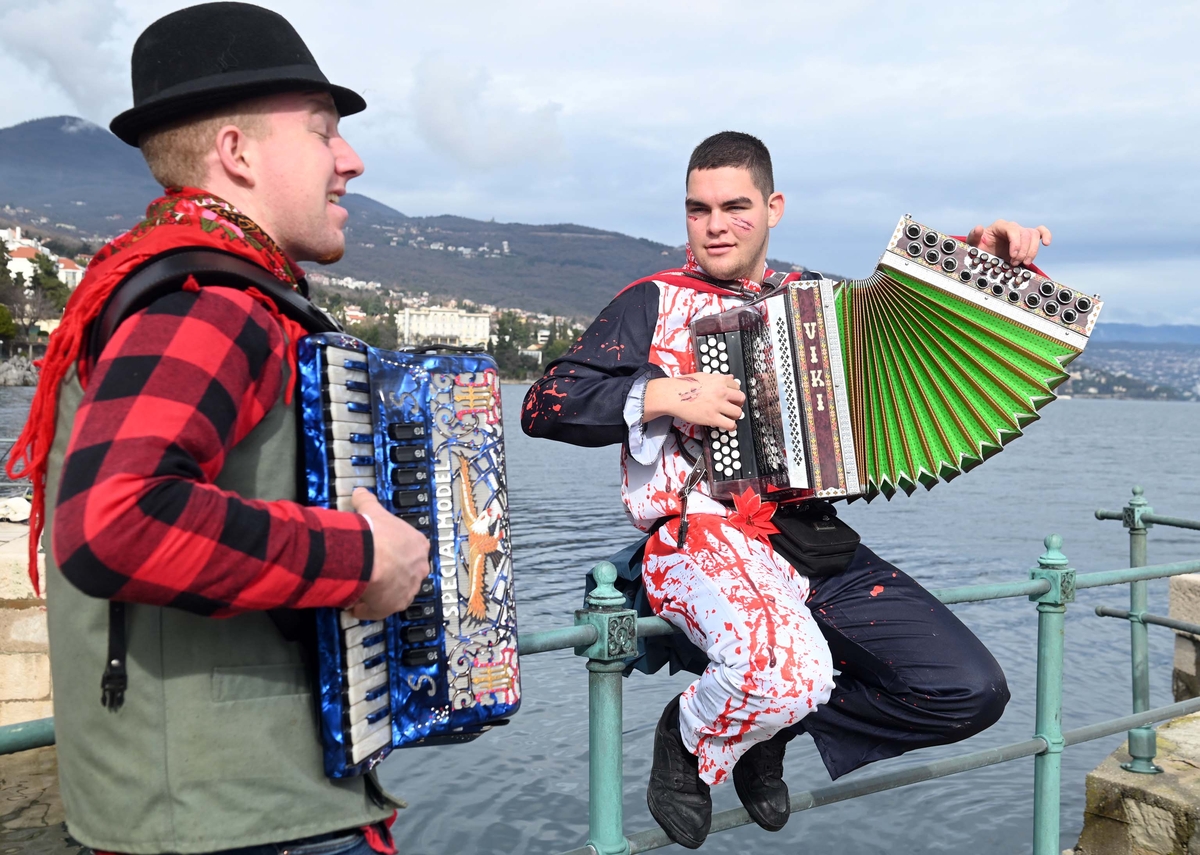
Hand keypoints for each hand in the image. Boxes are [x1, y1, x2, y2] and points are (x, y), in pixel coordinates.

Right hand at [348, 487, 430, 619]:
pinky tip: (356, 605)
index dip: (395, 552)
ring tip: (362, 589)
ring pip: (395, 592)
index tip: (382, 553)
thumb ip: (366, 500)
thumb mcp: (372, 510)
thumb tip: (359, 492)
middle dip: (391, 573)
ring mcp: (410, 588)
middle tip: (372, 572)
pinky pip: (381, 610)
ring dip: (381, 592)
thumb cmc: (374, 533)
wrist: (369, 558)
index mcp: (418, 544)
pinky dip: (368, 609)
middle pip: (406, 572)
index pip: (411, 549)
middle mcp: (419, 568)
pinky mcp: (396, 605)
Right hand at [644, 372, 745, 429]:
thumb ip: (718, 378)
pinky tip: (727, 425)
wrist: (672, 395)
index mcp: (719, 380)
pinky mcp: (712, 417)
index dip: (734, 392)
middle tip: (732, 407)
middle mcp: (721, 391)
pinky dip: (731, 426)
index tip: (732, 397)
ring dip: (735, 415)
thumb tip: (730, 378)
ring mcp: (718, 405)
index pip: (737, 386)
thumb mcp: (703, 376)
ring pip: (738, 412)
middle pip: (741, 399)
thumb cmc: (683, 386)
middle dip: (738, 404)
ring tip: (729, 417)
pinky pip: (730, 424)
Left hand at [966, 219, 1051, 266]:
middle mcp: (1012, 227)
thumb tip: (979, 227)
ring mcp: (1021, 233)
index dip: (1016, 243)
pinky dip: (1046, 235)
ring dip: (1032, 250)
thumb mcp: (972, 244)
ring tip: (1024, 263)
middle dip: (1022, 251)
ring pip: (1034, 235)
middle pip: (1025, 234)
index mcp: (1000, 226)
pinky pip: (1040, 232)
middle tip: (1015, 263)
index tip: (1013, 256)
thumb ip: (974, 236)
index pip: (1013, 229)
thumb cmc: (978, 249)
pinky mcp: (1027, 239)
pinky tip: (1046, 243)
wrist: (984, 257)